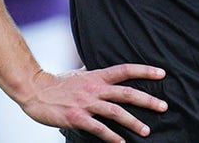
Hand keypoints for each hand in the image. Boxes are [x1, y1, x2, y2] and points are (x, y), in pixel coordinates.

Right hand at [18, 64, 168, 142]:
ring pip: (115, 112)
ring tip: (146, 130)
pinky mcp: (76, 117)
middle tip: (164, 106)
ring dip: (133, 122)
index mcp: (96, 76)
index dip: (144, 71)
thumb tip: (99, 64)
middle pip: (126, 93)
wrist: (34, 90)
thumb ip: (91, 70)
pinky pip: (98, 128)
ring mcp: (86, 104)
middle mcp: (94, 89)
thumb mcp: (78, 73)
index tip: (162, 74)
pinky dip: (111, 136)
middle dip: (147, 100)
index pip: (125, 70)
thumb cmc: (57, 83)